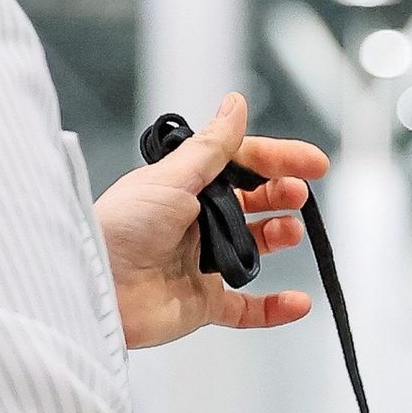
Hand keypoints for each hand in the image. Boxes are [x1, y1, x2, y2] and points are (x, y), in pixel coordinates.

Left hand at [92, 92, 328, 350]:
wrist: (96, 287)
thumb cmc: (121, 226)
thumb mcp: (172, 177)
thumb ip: (212, 146)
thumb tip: (235, 103)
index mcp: (187, 186)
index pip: (243, 165)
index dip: (279, 161)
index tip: (314, 164)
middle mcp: (196, 222)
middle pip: (253, 203)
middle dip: (281, 195)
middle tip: (298, 195)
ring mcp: (201, 263)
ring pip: (255, 250)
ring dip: (279, 237)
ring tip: (290, 233)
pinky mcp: (202, 303)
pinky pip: (247, 308)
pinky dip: (275, 308)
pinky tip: (301, 301)